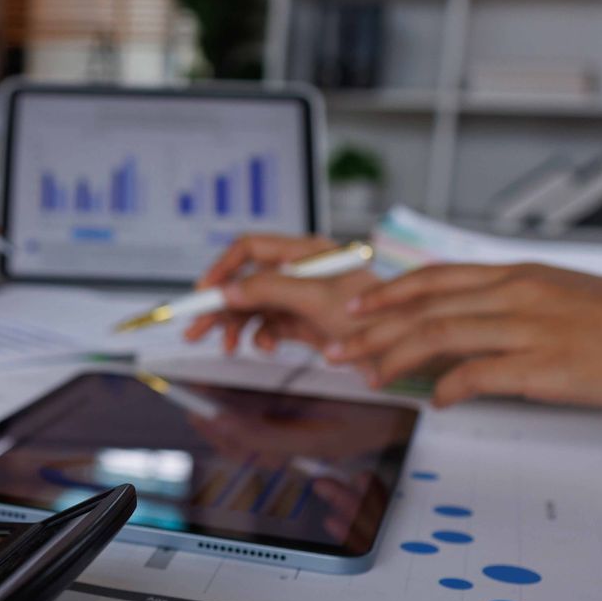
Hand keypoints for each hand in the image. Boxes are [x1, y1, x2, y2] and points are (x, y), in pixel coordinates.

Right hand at [185, 234, 381, 354]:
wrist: (405, 351)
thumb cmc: (374, 317)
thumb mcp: (316, 299)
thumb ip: (268, 289)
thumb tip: (228, 290)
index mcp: (305, 252)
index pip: (250, 249)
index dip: (222, 269)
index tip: (202, 294)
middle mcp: (301, 271)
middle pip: (247, 282)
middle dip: (221, 306)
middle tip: (197, 331)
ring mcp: (303, 298)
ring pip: (256, 307)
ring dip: (238, 327)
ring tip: (229, 348)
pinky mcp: (308, 323)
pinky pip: (272, 326)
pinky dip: (262, 337)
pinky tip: (265, 347)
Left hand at [327, 263, 601, 409]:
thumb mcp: (565, 296)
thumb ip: (516, 304)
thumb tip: (473, 322)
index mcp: (521, 276)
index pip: (437, 278)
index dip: (388, 294)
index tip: (354, 308)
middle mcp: (518, 294)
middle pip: (424, 307)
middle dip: (372, 330)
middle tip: (336, 349)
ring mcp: (529, 329)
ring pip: (438, 336)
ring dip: (393, 358)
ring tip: (367, 376)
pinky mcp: (544, 366)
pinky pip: (477, 377)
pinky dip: (448, 389)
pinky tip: (435, 402)